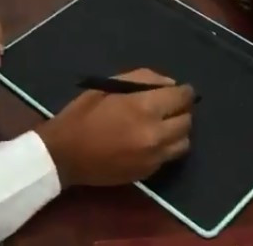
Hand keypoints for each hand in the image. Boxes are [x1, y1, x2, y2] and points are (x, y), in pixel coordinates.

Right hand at [38, 69, 194, 187]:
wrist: (65, 154)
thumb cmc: (84, 114)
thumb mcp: (108, 85)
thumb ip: (142, 79)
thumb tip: (169, 84)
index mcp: (144, 108)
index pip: (181, 97)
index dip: (185, 91)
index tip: (183, 89)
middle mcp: (155, 134)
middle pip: (187, 121)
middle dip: (182, 110)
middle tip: (171, 105)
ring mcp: (154, 157)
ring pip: (184, 142)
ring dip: (178, 130)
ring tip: (164, 124)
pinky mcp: (149, 172)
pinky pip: (169, 156)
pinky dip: (167, 146)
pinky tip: (152, 140)